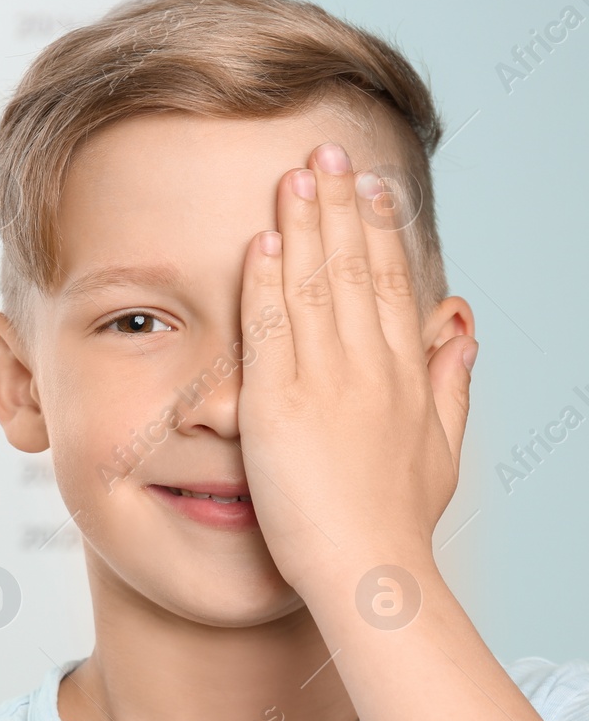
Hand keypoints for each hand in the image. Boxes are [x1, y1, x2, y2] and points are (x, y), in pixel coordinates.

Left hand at [237, 142, 477, 595]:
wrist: (368, 568)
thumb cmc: (396, 520)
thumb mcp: (443, 447)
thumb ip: (451, 381)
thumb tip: (459, 326)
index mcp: (405, 374)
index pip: (390, 284)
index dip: (377, 230)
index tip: (368, 186)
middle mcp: (368, 368)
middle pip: (353, 269)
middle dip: (338, 206)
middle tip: (325, 152)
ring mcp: (324, 382)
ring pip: (313, 286)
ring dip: (300, 225)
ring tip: (293, 175)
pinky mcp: (278, 404)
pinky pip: (271, 328)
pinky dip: (265, 281)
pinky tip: (261, 241)